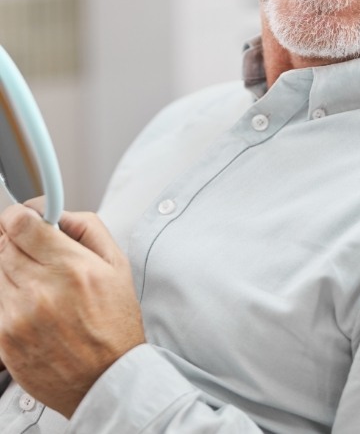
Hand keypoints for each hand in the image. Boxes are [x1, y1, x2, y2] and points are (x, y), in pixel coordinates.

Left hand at [0, 202, 145, 417]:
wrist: (107, 379)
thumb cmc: (114, 322)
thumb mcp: (117, 264)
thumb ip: (86, 226)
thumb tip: (56, 211)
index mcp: (72, 267)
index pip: (19, 224)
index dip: (19, 216)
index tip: (25, 221)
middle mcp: (41, 290)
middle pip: (4, 244)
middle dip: (18, 243)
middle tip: (38, 255)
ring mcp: (18, 317)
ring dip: (12, 271)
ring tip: (40, 286)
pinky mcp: (4, 340)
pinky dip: (9, 298)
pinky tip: (33, 308)